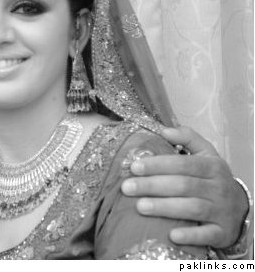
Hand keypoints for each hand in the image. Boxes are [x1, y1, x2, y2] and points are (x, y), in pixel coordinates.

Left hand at [120, 126, 248, 247]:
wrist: (240, 208)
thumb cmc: (212, 179)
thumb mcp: (206, 155)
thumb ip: (188, 138)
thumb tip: (164, 130)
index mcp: (212, 167)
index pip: (183, 164)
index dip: (158, 165)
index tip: (134, 166)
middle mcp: (218, 188)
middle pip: (183, 185)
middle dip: (153, 186)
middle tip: (127, 187)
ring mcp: (221, 211)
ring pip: (192, 208)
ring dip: (165, 208)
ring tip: (140, 207)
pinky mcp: (222, 233)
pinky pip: (207, 235)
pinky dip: (190, 236)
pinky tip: (172, 236)